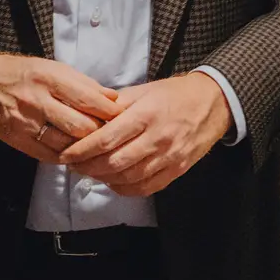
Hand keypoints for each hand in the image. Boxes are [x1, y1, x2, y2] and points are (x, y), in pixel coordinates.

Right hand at [0, 52, 120, 162]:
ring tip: (97, 146)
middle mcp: (36, 100)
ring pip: (66, 144)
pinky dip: (67, 156)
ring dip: (85, 147)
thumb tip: (112, 98)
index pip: (88, 99)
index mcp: (48, 77)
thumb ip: (82, 84)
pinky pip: (49, 155)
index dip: (109, 111)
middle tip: (112, 134)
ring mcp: (25, 123)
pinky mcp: (17, 140)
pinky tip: (76, 153)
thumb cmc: (22, 72)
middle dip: (100, 132)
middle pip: (80, 126)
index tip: (122, 116)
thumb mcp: (52, 68)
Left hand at [56, 72, 230, 196]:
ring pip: (129, 178)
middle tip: (72, 166)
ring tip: (89, 173)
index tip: (65, 154)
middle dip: (88, 167)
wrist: (214, 103)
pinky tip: (113, 182)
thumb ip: (116, 105)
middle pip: (115, 162)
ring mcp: (169, 157)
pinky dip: (125, 189)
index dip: (82, 150)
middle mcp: (157, 138)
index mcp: (146, 115)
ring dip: (104, 179)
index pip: (107, 138)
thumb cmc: (174, 94)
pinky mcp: (178, 170)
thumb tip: (88, 115)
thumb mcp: (144, 90)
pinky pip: (147, 187)